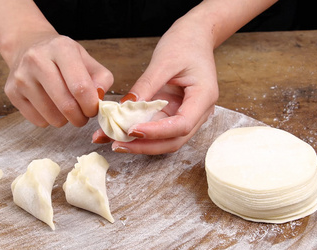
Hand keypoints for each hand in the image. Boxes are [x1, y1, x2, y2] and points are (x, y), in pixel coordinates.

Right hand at [4, 32, 112, 127]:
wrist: (28, 46)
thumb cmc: (63, 57)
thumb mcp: (87, 60)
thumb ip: (101, 80)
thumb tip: (98, 100)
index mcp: (61, 48)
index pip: (80, 87)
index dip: (91, 105)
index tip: (93, 109)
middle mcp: (37, 59)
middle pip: (66, 104)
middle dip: (80, 117)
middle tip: (83, 116)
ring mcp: (21, 76)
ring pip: (52, 117)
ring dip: (65, 120)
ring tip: (66, 108)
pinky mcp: (11, 91)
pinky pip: (38, 121)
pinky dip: (49, 120)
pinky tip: (50, 106)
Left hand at [92, 17, 218, 153]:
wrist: (196, 36)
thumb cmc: (186, 43)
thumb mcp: (164, 61)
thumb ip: (147, 85)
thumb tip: (127, 107)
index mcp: (203, 97)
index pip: (182, 125)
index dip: (157, 132)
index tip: (132, 130)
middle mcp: (199, 111)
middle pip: (174, 140)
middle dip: (145, 146)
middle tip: (117, 144)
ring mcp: (187, 114)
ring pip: (165, 139)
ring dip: (140, 144)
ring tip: (113, 141)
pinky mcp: (174, 113)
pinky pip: (157, 128)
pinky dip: (139, 133)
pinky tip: (119, 132)